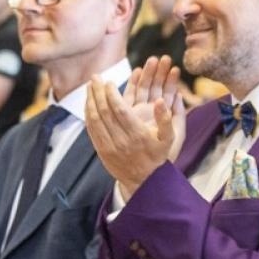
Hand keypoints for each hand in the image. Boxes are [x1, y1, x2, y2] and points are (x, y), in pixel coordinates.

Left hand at [85, 59, 184, 196]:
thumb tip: (161, 100)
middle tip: (95, 77)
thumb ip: (166, 118)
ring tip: (89, 86)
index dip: (112, 94)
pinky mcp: (102, 151)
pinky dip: (88, 114)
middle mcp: (122, 140)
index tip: (109, 82)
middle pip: (104, 112)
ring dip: (90, 101)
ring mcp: (109, 146)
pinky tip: (88, 103)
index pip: (120, 110)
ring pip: (95, 119)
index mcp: (138, 135)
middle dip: (98, 92)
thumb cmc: (158, 156)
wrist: (145, 181)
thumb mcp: (169, 139)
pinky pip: (91, 129)